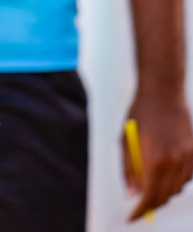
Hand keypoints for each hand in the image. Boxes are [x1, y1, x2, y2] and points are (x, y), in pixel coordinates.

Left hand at [125, 86, 192, 219]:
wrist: (163, 93)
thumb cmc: (139, 115)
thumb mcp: (126, 142)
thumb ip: (130, 170)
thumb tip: (132, 195)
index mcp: (155, 160)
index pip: (149, 197)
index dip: (140, 211)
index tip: (131, 218)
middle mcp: (175, 162)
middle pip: (165, 196)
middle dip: (151, 204)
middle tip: (139, 206)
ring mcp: (189, 158)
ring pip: (178, 188)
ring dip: (164, 192)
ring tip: (150, 187)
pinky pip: (187, 177)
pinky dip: (176, 180)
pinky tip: (164, 172)